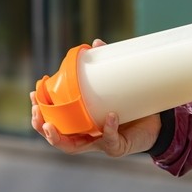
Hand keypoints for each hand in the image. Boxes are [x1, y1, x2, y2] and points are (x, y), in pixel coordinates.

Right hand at [30, 39, 161, 157]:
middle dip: (42, 126)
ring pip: (72, 147)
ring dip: (59, 138)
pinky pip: (110, 140)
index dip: (40, 111)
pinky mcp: (116, 148)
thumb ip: (105, 67)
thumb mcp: (115, 87)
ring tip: (51, 125)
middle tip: (37, 112)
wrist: (157, 124)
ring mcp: (99, 144)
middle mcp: (86, 137)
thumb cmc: (132, 106)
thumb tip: (96, 43)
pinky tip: (110, 116)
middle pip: (56, 137)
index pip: (53, 120)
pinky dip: (109, 128)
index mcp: (81, 123)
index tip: (34, 94)